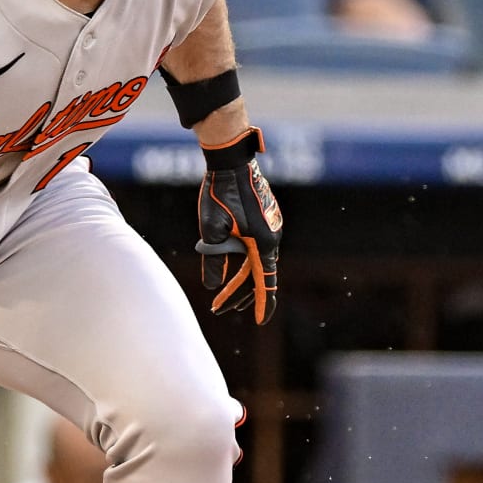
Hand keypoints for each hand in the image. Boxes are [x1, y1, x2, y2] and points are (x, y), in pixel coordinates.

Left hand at [197, 127, 281, 324]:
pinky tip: (227, 266)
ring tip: (221, 296)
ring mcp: (270, 228)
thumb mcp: (211, 231)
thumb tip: (213, 286)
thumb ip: (214, 260)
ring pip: (255, 262)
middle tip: (219, 309)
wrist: (231, 161)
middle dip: (239, 295)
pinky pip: (254, 248)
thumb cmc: (219, 194)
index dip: (262, 304)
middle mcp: (272, 238)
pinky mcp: (264, 220)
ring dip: (239, 279)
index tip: (260, 321)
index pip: (264, 282)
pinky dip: (242, 261)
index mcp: (263, 244)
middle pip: (257, 275)